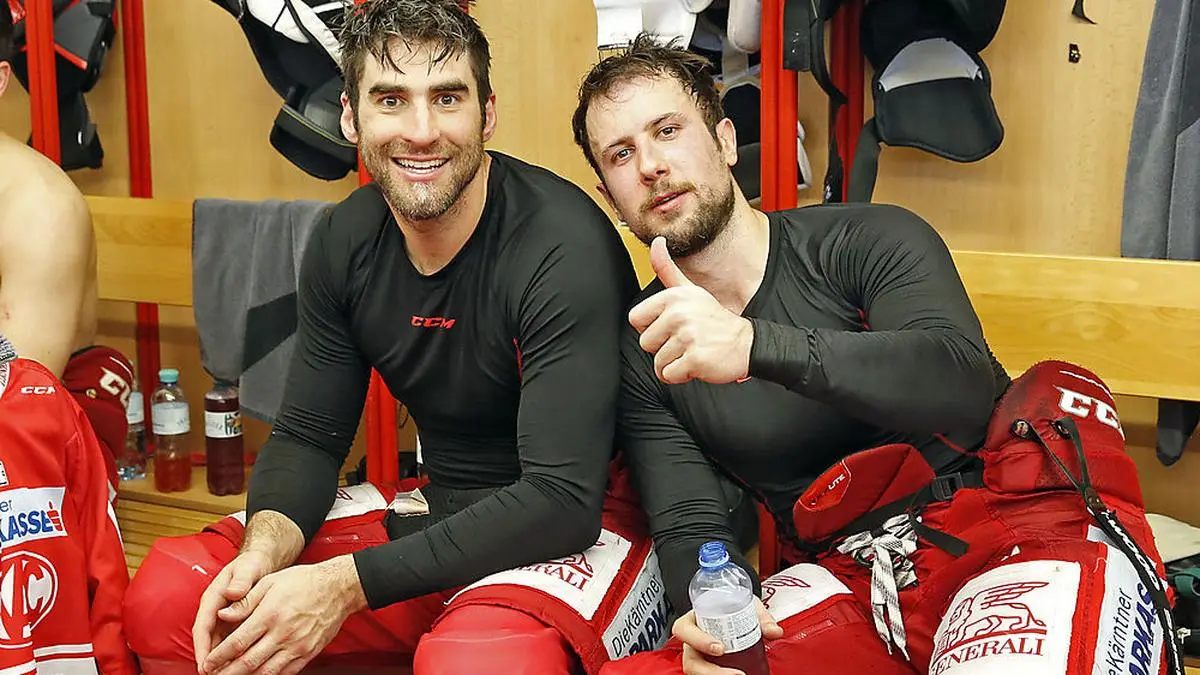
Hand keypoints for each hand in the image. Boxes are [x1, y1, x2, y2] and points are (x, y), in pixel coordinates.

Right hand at [192, 550, 274, 670]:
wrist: (260, 560)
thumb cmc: (252, 564)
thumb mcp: (246, 568)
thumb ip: (240, 580)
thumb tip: (232, 593)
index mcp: (213, 598)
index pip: (202, 627)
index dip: (202, 647)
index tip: (204, 665)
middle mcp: (215, 610)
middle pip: (207, 640)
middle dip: (209, 660)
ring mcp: (223, 617)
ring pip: (218, 643)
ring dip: (220, 660)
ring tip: (226, 674)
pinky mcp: (233, 622)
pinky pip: (230, 641)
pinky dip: (232, 653)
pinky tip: (240, 664)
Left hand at [199, 555, 367, 674]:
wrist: (338, 589)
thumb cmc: (303, 582)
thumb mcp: (270, 582)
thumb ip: (245, 601)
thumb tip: (222, 614)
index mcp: (270, 614)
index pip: (238, 642)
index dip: (219, 657)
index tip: (207, 663)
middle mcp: (283, 633)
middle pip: (248, 662)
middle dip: (227, 673)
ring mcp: (297, 646)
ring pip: (265, 672)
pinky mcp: (308, 653)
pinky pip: (285, 673)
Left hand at [628, 237, 753, 384]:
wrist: (746, 343)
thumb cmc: (713, 319)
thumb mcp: (690, 290)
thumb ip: (667, 269)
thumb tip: (656, 243)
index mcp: (673, 297)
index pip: (636, 319)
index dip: (651, 327)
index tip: (671, 326)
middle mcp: (679, 314)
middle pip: (646, 343)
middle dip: (663, 348)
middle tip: (685, 341)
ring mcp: (687, 337)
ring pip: (657, 362)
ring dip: (673, 363)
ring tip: (692, 351)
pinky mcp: (695, 359)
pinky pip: (669, 375)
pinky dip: (681, 375)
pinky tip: (696, 363)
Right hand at [675, 597, 782, 674]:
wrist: (732, 614)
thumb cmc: (730, 608)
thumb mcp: (745, 605)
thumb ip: (760, 618)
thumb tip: (775, 631)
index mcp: (692, 621)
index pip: (683, 630)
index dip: (698, 640)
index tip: (720, 648)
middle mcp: (692, 643)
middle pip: (690, 660)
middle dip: (709, 671)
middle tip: (736, 673)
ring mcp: (698, 657)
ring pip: (697, 671)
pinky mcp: (707, 667)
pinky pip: (708, 674)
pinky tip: (739, 674)